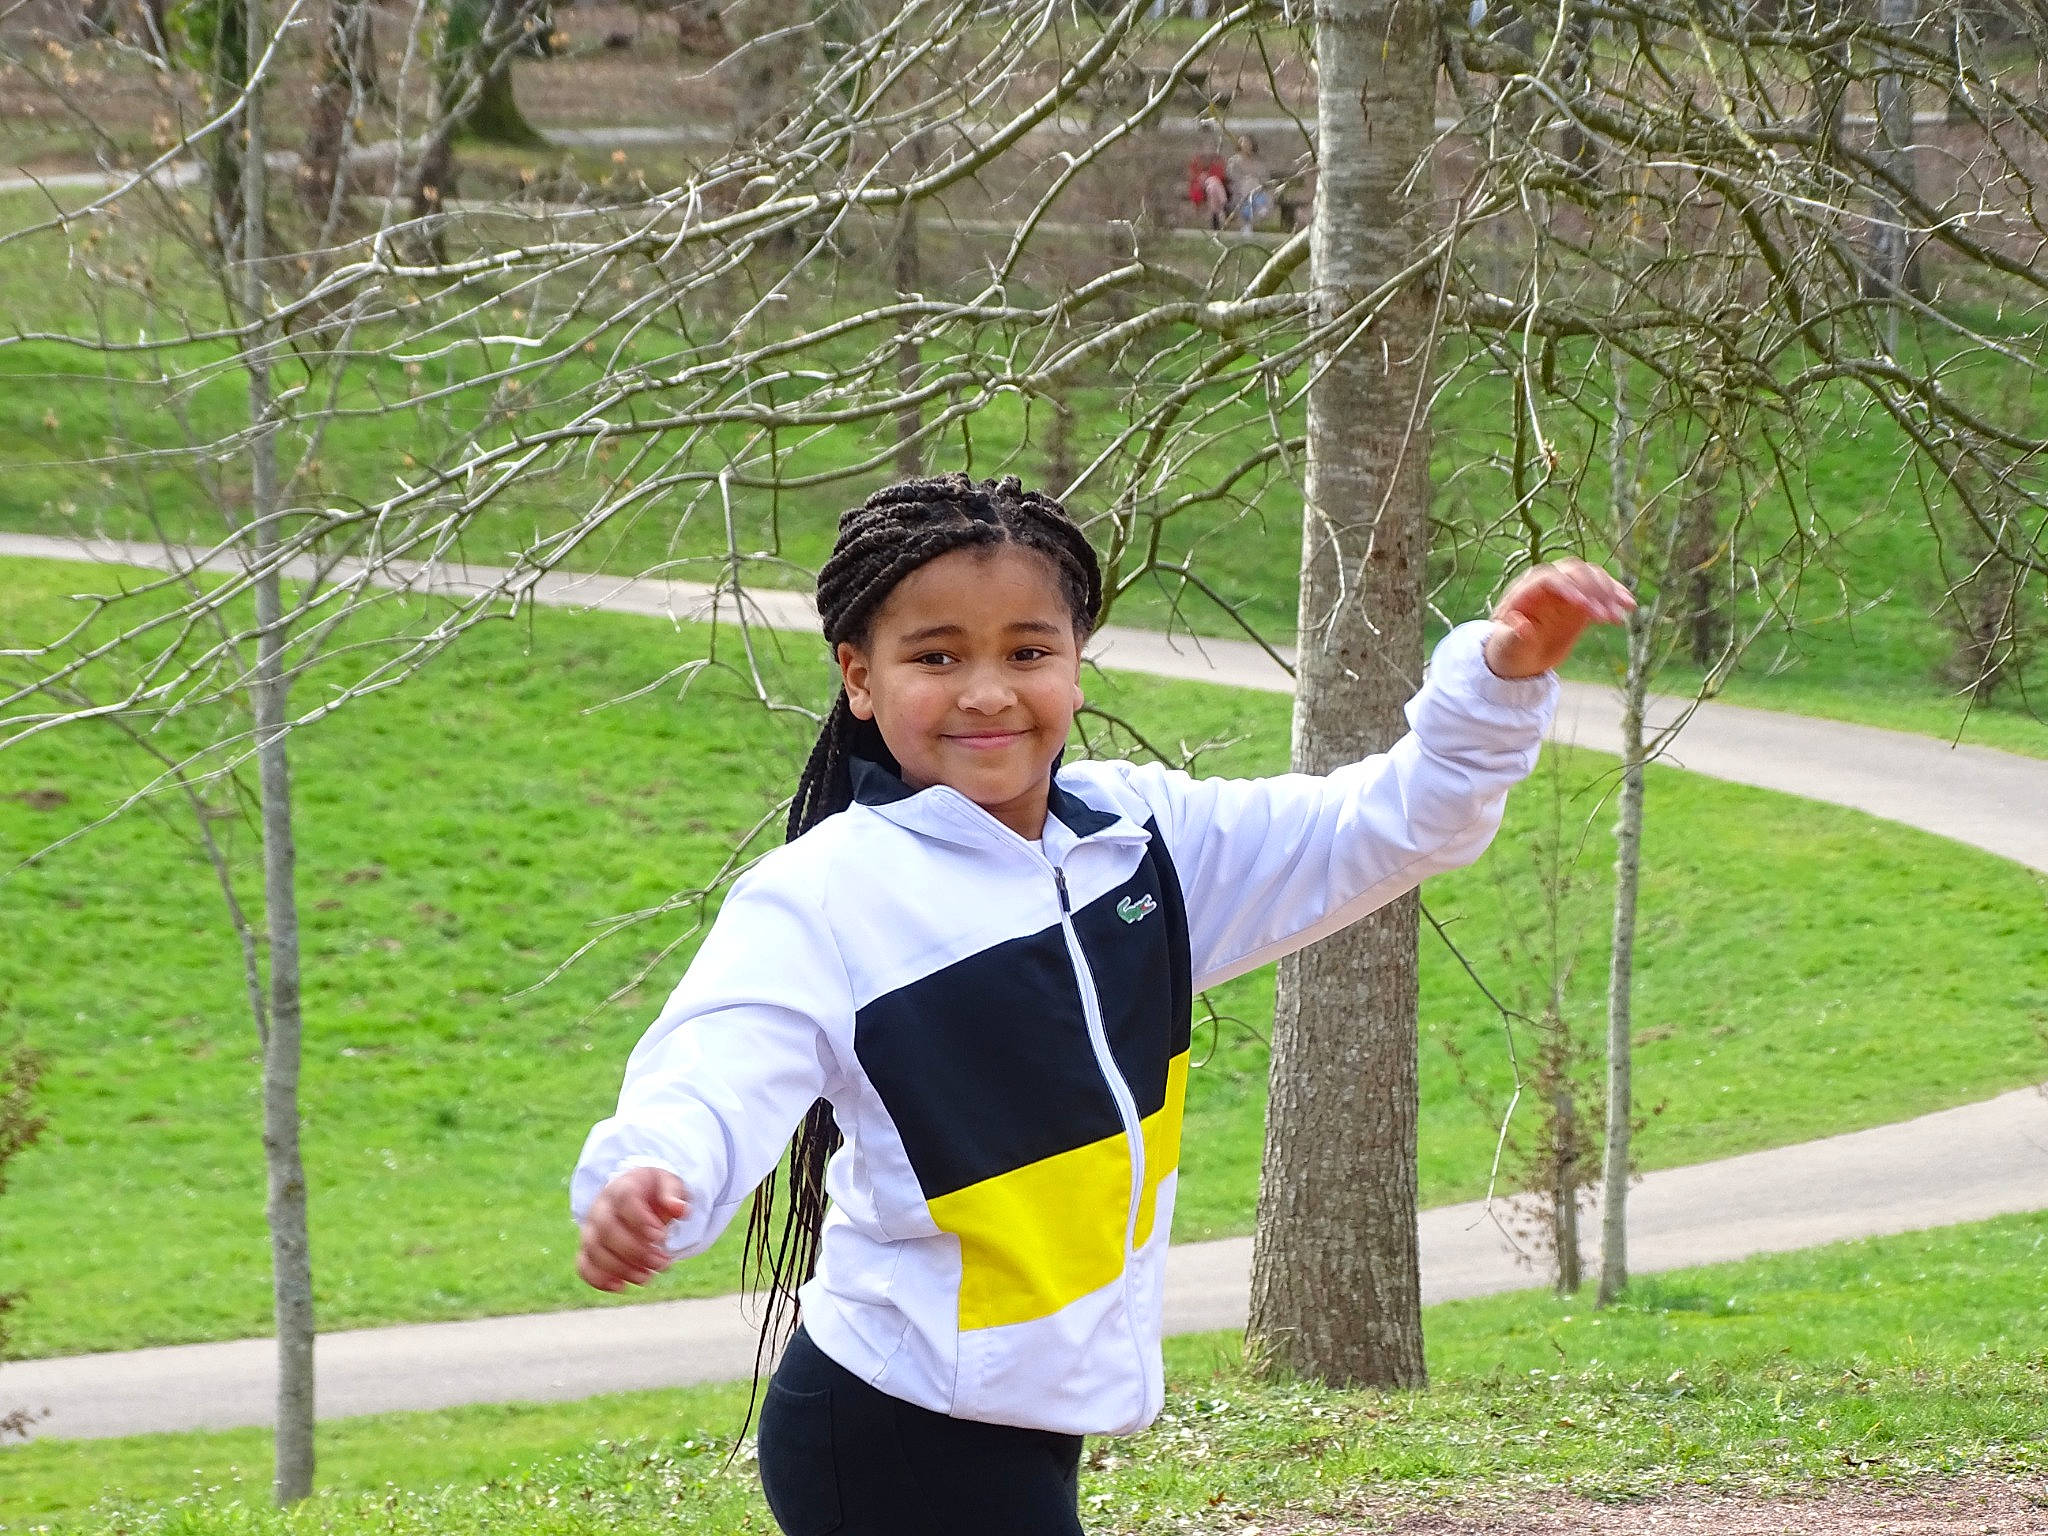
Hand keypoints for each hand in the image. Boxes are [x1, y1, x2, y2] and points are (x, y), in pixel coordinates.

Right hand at [576, 1166, 689, 1292]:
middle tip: (662, 1262)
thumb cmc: (654, 1191)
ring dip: (621, 1268)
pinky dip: (598, 1279)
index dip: (640, 1220)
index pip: (624, 1199)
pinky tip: (621, 1287)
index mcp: (621, 1187)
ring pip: (594, 1250)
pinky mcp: (588, 1250)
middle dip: (636, 1251)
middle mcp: (600, 1208)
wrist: (636, 1197)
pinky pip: (583, 1266)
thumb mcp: (669, 1183)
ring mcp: (590, 1229)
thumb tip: (680, 1210)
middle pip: (607, 1229)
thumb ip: (674, 1194)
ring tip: (648, 1277)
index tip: (661, 1236)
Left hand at [1484, 559, 1635, 679]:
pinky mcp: (1583, 599)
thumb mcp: (1509, 645)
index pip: (1550, 578)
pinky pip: (1603, 591)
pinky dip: (1617, 596)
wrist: (1522, 655)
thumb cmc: (1509, 648)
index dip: (1568, 587)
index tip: (1583, 606)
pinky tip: (1629, 607)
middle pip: (1576, 572)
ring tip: (1617, 617)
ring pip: (1593, 578)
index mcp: (1527, 589)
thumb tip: (1521, 625)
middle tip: (1604, 615)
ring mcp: (1568, 589)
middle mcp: (1549, 582)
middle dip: (1592, 590)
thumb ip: (1514, 635)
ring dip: (1609, 594)